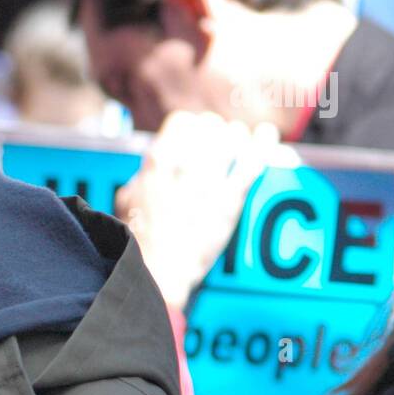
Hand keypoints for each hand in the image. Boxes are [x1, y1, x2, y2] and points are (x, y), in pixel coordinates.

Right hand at [115, 111, 287, 309]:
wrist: (158, 271)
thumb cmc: (137, 239)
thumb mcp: (126, 200)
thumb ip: (140, 177)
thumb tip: (149, 167)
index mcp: (156, 165)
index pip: (180, 123)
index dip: (191, 123)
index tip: (196, 127)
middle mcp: (182, 169)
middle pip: (208, 129)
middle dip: (215, 128)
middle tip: (220, 132)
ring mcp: (208, 185)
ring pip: (231, 141)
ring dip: (236, 135)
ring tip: (240, 134)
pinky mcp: (228, 203)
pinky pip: (251, 165)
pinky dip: (262, 146)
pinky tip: (267, 134)